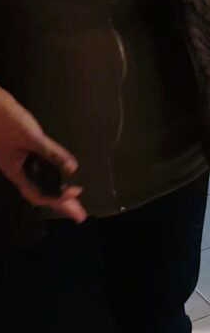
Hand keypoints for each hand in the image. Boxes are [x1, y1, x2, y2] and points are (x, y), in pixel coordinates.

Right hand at [0, 88, 83, 221]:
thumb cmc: (2, 117)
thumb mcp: (31, 136)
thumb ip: (52, 152)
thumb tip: (72, 168)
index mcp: (15, 169)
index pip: (39, 194)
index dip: (58, 199)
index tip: (77, 194)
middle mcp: (17, 169)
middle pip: (41, 193)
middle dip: (61, 205)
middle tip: (80, 215)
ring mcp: (18, 161)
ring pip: (39, 184)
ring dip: (57, 193)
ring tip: (74, 201)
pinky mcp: (21, 151)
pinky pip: (39, 171)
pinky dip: (52, 178)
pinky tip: (60, 178)